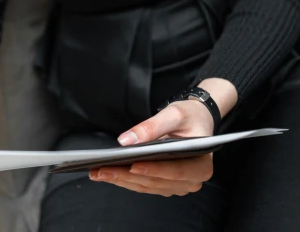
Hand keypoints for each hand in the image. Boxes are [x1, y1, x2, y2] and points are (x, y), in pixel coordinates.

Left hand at [88, 100, 214, 195]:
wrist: (196, 119)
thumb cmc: (190, 115)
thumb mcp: (174, 114)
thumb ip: (151, 127)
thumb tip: (125, 141)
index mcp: (201, 165)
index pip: (175, 171)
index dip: (153, 169)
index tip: (131, 166)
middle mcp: (192, 181)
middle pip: (156, 182)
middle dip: (127, 176)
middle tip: (102, 169)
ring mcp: (179, 185)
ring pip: (147, 186)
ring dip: (122, 180)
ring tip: (98, 172)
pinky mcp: (166, 184)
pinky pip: (144, 185)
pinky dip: (126, 180)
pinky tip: (108, 173)